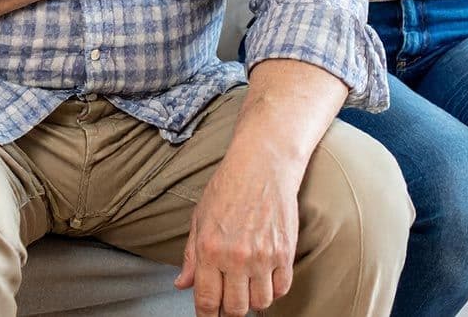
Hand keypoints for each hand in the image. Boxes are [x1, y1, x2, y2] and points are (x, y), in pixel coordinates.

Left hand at [175, 158, 300, 316]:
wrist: (262, 166)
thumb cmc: (228, 187)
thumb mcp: (199, 218)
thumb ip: (191, 255)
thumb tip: (182, 284)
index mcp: (210, 248)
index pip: (207, 300)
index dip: (207, 316)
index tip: (209, 316)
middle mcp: (237, 257)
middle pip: (236, 308)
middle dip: (229, 309)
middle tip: (228, 297)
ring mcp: (264, 256)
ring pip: (260, 303)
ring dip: (252, 300)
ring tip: (247, 284)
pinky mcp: (285, 253)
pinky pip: (281, 289)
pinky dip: (273, 290)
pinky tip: (264, 276)